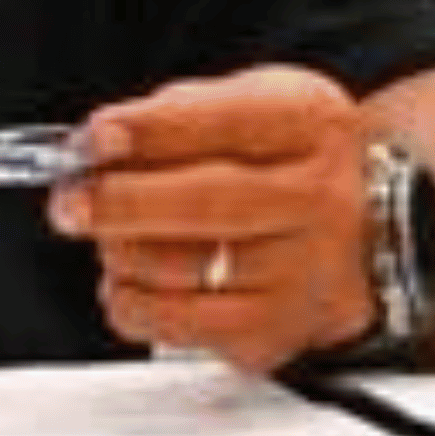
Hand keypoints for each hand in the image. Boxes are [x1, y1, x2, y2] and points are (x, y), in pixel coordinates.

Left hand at [49, 65, 374, 371]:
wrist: (362, 233)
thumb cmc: (289, 164)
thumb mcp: (253, 104)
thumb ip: (177, 112)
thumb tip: (99, 142)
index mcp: (310, 125)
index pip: (226, 122)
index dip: (150, 131)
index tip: (95, 139)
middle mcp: (319, 198)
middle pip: (205, 202)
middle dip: (119, 201)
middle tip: (72, 202)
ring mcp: (302, 272)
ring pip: (180, 269)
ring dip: (120, 253)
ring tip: (114, 239)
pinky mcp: (274, 331)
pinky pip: (175, 325)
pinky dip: (131, 304)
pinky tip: (133, 283)